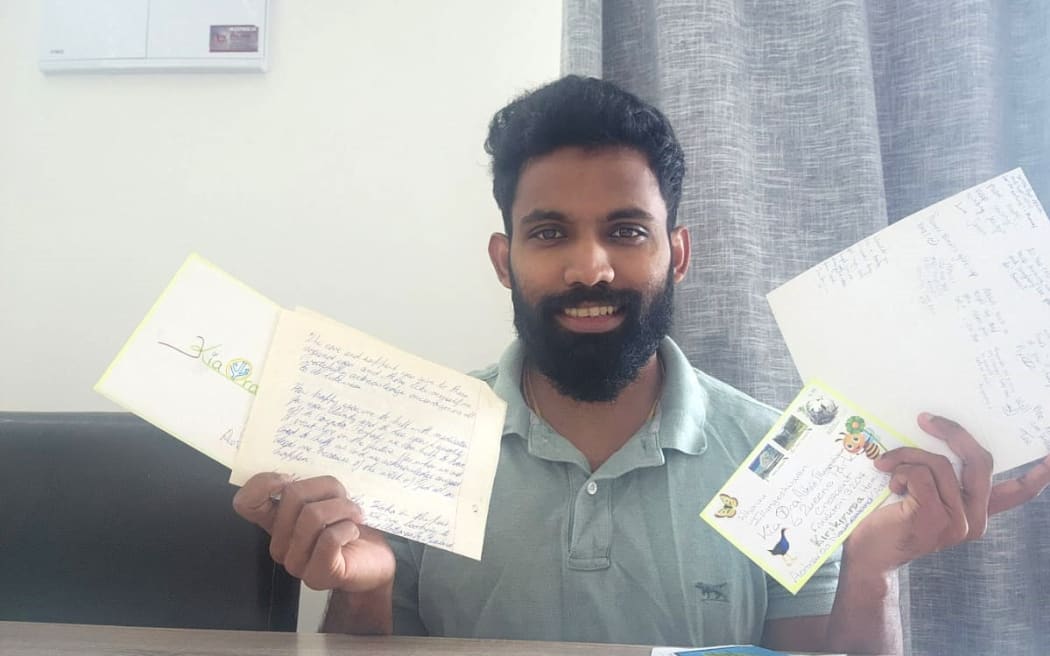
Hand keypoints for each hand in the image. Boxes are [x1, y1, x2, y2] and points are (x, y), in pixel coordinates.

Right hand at [233, 474, 395, 592]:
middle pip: (292, 496)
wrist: (377, 560)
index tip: (290, 478)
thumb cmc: (352, 524)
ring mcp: (297, 563)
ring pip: (313, 515)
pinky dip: (348, 528)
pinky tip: (353, 533)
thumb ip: (312, 487)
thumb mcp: (330, 498)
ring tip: (354, 515)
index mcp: (277, 523)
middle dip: (328, 488)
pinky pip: (329, 538)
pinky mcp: (319, 574)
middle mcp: (281, 544)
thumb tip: (302, 473)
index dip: (263, 483)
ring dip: (343, 507)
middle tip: (345, 499)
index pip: (246, 503)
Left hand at [844, 413, 1049, 572]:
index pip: (1014, 494)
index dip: (1035, 477)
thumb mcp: (922, 498)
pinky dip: (900, 469)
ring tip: (888, 466)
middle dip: (953, 432)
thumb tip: (934, 441)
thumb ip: (938, 479)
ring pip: (939, 463)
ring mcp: (956, 520)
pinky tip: (890, 484)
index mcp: (976, 513)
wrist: (868, 557)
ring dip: (908, 456)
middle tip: (927, 419)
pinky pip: (919, 473)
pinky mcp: (933, 517)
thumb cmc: (890, 522)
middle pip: (978, 461)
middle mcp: (973, 519)